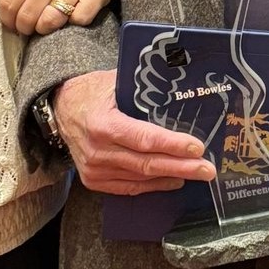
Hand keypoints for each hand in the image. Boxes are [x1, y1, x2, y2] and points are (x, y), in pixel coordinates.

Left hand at [0, 0, 121, 34]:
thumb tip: (12, 6)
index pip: (9, 2)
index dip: (7, 19)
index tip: (12, 23)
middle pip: (27, 16)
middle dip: (24, 28)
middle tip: (29, 28)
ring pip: (50, 22)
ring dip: (45, 29)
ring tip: (48, 24)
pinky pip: (79, 20)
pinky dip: (74, 22)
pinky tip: (73, 14)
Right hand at [51, 70, 214, 194]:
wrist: (61, 109)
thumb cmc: (92, 91)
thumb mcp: (114, 81)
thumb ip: (142, 87)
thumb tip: (180, 82)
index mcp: (104, 124)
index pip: (144, 138)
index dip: (172, 145)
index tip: (197, 147)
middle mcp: (98, 150)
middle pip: (147, 163)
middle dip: (181, 167)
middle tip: (208, 169)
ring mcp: (95, 169)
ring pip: (140, 178)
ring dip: (171, 177)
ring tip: (197, 173)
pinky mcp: (94, 180)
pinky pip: (129, 187)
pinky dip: (153, 185)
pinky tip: (173, 181)